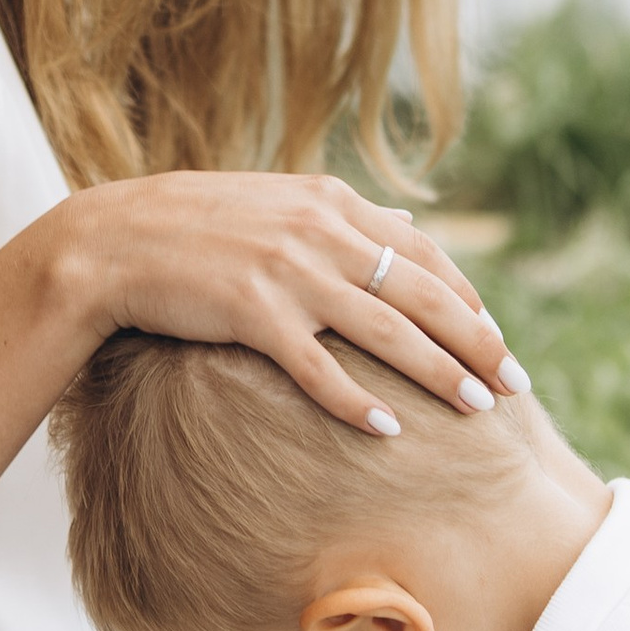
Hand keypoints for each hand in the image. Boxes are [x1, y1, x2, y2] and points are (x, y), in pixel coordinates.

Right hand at [65, 171, 526, 434]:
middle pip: (423, 295)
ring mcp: (288, 272)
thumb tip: (408, 224)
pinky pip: (318, 366)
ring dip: (440, 374)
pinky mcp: (252, 313)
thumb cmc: (196, 227)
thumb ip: (347, 216)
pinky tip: (389, 430)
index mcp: (331, 203)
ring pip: (387, 331)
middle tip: (516, 386)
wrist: (112, 242)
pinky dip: (356, 400)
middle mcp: (320, 232)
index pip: (425, 256)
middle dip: (478, 344)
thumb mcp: (279, 200)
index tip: (499, 342)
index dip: (470, 302)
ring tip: (478, 410)